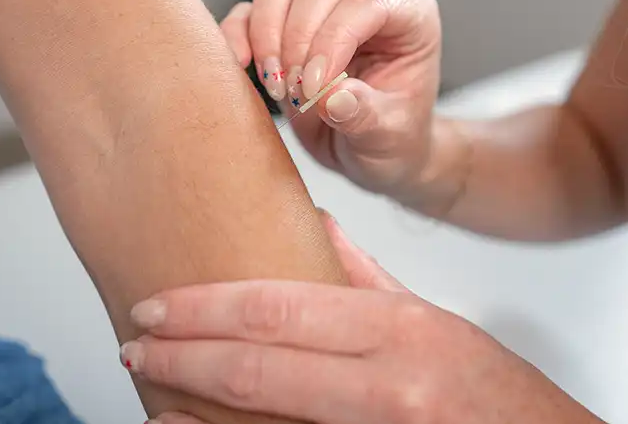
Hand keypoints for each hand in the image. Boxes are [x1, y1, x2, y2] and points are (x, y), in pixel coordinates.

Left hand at [121, 213, 601, 423]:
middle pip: (256, 364)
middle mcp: (389, 382)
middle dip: (180, 352)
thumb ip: (366, 277)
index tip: (155, 304)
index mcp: (398, 330)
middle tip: (131, 338)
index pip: (277, 309)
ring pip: (263, 417)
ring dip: (194, 407)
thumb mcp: (433, 323)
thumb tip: (314, 223)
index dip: (203, 307)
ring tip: (150, 387)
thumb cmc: (496, 397)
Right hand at [220, 0, 440, 197]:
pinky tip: (242, 65)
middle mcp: (364, 0)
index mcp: (408, 17)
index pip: (365, 2)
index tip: (317, 88)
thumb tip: (333, 97)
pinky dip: (237, 33)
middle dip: (298, 39)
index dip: (334, 40)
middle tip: (299, 94)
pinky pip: (251, 8)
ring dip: (267, 34)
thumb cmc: (392, 138)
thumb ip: (365, 116)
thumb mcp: (389, 137)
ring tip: (277, 85)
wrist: (371, 153)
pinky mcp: (284, 22)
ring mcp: (322, 6)